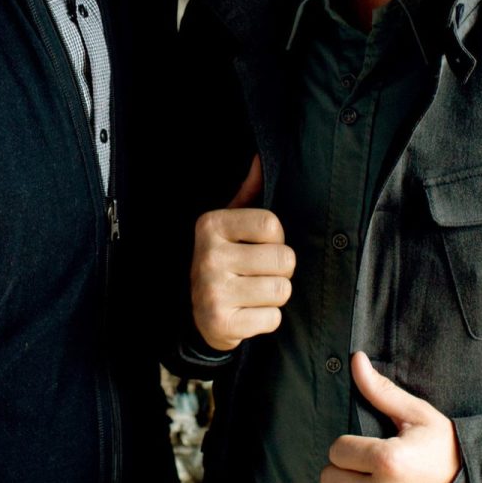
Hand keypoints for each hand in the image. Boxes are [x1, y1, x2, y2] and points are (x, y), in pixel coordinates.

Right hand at [189, 155, 292, 351]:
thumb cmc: (224, 261)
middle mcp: (207, 256)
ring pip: (282, 290)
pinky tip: (247, 313)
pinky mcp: (221, 324)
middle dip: (280, 270)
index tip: (260, 246)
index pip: (272, 224)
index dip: (276, 239)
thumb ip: (249, 192)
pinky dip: (266, 320)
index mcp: (210, 225)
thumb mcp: (230, 224)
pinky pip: (273, 319)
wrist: (199, 316)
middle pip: (283, 259)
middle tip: (258, 274)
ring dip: (274, 296)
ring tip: (253, 294)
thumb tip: (262, 158)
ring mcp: (212, 291)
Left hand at [319, 353, 461, 482]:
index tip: (366, 449)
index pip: (337, 451)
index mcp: (388, 460)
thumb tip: (355, 360)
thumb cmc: (449, 452)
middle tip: (365, 469)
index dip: (348, 447)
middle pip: (330, 479)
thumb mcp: (419, 417)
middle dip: (343, 470)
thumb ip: (382, 391)